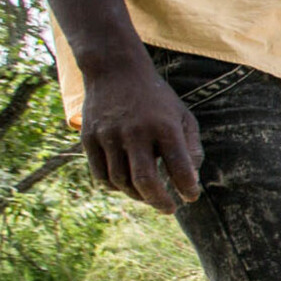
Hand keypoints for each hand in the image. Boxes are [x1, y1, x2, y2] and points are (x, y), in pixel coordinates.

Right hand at [80, 61, 203, 213]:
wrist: (115, 71)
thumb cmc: (157, 99)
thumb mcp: (182, 116)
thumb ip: (191, 147)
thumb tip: (192, 179)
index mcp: (164, 126)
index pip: (179, 166)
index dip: (187, 187)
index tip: (191, 197)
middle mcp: (135, 131)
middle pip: (146, 180)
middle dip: (160, 201)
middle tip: (170, 210)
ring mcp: (108, 135)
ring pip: (121, 182)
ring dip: (138, 196)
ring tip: (150, 196)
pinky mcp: (88, 138)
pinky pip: (101, 175)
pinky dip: (116, 187)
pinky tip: (128, 186)